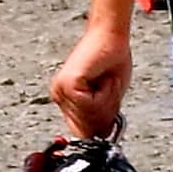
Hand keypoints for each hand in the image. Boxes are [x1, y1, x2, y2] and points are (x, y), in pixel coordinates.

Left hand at [50, 20, 132, 140]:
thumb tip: (101, 137)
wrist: (111, 34)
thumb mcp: (110, 96)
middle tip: (111, 87)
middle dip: (106, 111)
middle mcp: (60, 96)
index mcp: (66, 99)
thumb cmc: (112, 58)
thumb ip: (103, 117)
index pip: (80, 131)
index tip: (111, 118)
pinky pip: (92, 106)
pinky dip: (105, 94)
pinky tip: (103, 78)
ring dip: (107, 100)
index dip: (99, 128)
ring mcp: (62, 90)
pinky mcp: (69, 85)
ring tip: (107, 80)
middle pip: (87, 127)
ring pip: (90, 117)